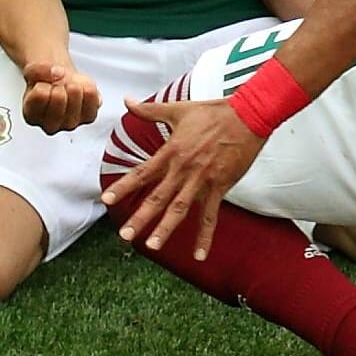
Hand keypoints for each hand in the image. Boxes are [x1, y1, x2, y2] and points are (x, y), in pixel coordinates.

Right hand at [20, 61, 99, 132]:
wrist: (61, 84)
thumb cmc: (46, 83)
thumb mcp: (33, 71)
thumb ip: (37, 70)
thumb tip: (57, 73)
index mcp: (32, 116)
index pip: (40, 95)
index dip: (44, 83)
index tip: (44, 86)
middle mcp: (50, 126)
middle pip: (59, 96)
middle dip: (58, 84)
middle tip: (57, 87)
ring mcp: (71, 124)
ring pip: (75, 92)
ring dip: (72, 84)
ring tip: (68, 89)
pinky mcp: (88, 117)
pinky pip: (91, 93)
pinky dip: (86, 85)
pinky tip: (80, 92)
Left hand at [101, 96, 263, 260]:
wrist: (248, 115)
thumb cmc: (214, 112)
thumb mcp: (178, 109)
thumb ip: (150, 110)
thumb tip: (127, 101)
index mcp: (172, 151)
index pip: (142, 172)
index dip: (124, 186)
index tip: (106, 200)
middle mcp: (184, 168)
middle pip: (158, 197)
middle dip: (141, 217)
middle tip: (125, 235)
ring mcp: (203, 179)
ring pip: (180, 208)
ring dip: (166, 229)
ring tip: (152, 245)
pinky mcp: (220, 186)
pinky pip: (210, 216)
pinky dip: (205, 236)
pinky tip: (199, 254)